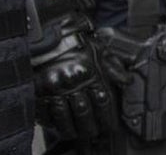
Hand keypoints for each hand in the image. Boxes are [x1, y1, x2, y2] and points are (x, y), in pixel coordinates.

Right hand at [32, 10, 116, 141]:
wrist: (49, 31)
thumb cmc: (76, 41)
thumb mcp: (100, 50)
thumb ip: (114, 67)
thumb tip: (127, 81)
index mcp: (91, 72)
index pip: (103, 102)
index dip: (108, 118)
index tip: (110, 127)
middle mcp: (73, 82)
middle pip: (84, 114)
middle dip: (91, 128)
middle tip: (94, 134)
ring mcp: (54, 88)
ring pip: (65, 118)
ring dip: (72, 130)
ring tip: (77, 134)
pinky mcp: (38, 91)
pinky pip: (45, 114)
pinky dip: (52, 123)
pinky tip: (57, 126)